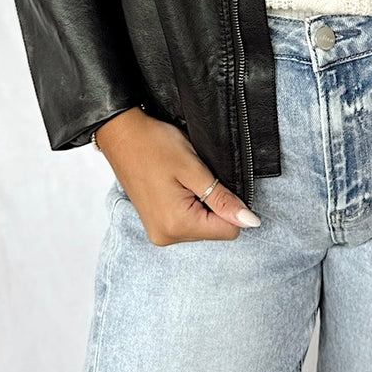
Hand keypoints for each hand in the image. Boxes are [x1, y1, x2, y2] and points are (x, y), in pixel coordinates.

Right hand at [93, 107, 261, 245]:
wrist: (121, 134)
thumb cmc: (155, 145)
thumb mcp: (194, 169)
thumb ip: (222, 199)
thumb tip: (250, 221)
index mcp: (177, 226)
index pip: (228, 231)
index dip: (231, 205)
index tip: (215, 181)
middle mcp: (166, 236)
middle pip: (214, 230)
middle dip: (214, 204)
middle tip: (195, 178)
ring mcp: (158, 233)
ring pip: (201, 226)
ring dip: (201, 203)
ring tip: (183, 180)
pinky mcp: (155, 225)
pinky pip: (186, 222)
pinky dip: (189, 205)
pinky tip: (176, 186)